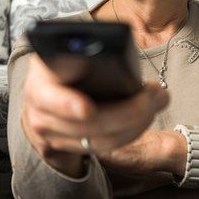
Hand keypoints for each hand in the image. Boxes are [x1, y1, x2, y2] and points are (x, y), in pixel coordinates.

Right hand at [20, 55, 167, 174]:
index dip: (67, 104)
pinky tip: (147, 115)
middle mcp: (40, 112)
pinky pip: (105, 146)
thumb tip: (120, 59)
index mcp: (40, 82)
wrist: (43, 92)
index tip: (87, 108)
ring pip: (101, 139)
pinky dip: (131, 131)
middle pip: (87, 123)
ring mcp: (53, 135)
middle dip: (127, 111)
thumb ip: (83, 53)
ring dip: (136, 123)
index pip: (49, 96)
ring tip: (157, 100)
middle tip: (153, 94)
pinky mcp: (69, 148)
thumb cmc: (61, 64)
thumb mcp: (65, 51)